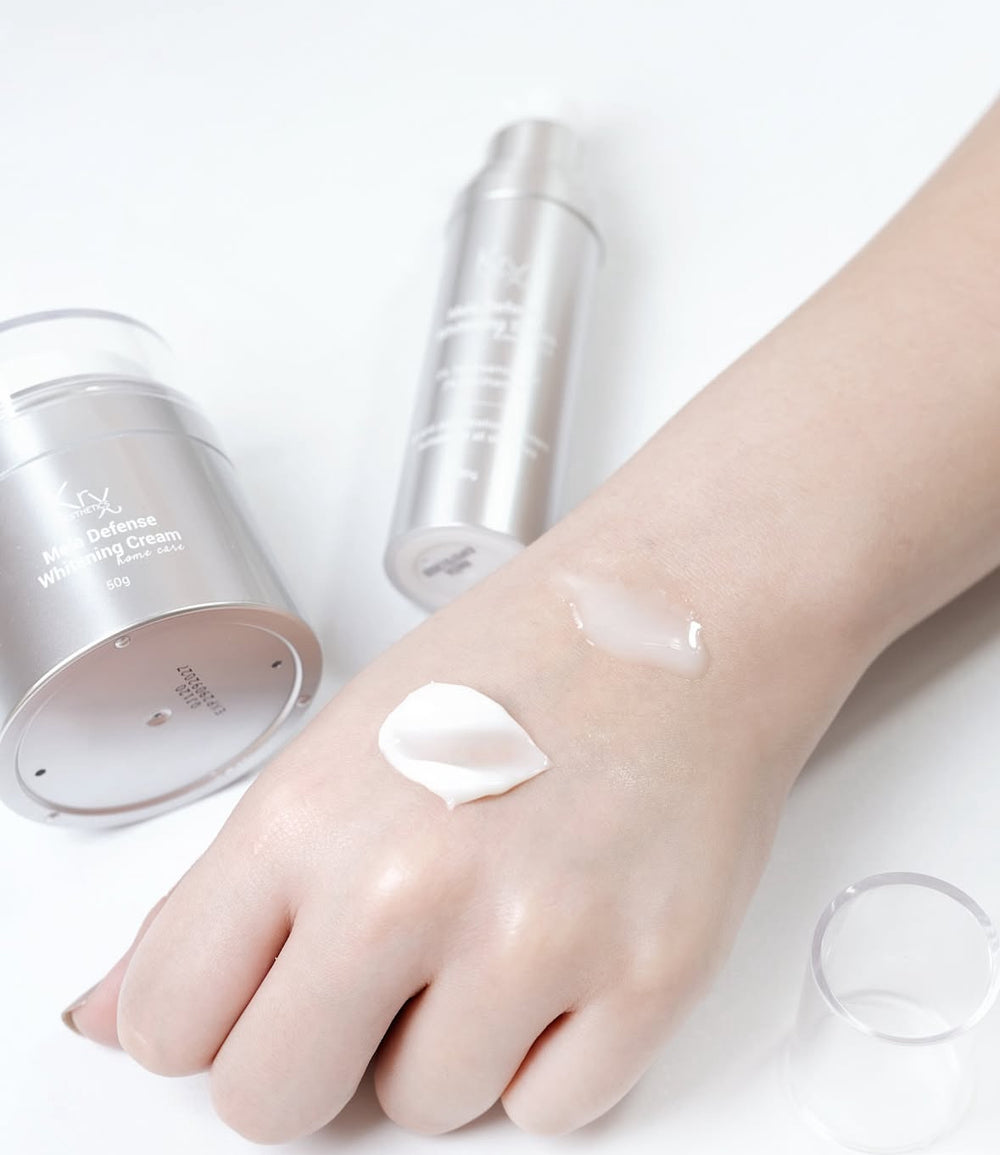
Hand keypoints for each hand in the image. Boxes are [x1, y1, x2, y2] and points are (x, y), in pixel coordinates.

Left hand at [63, 518, 859, 1140]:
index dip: (205, 1022)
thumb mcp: (338, 747)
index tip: (246, 1001)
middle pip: (272, 1104)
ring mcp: (534, 940)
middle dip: (309, 1059)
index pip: (170, 1021)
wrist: (672, 622)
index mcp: (307, 818)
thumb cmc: (511, 668)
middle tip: (368, 982)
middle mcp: (407, 886)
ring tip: (494, 923)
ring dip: (446, 1043)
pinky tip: (566, 947)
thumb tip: (121, 1012)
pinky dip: (547, 1052)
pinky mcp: (647, 979)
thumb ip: (222, 894)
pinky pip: (549, 1112)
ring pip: (424, 1111)